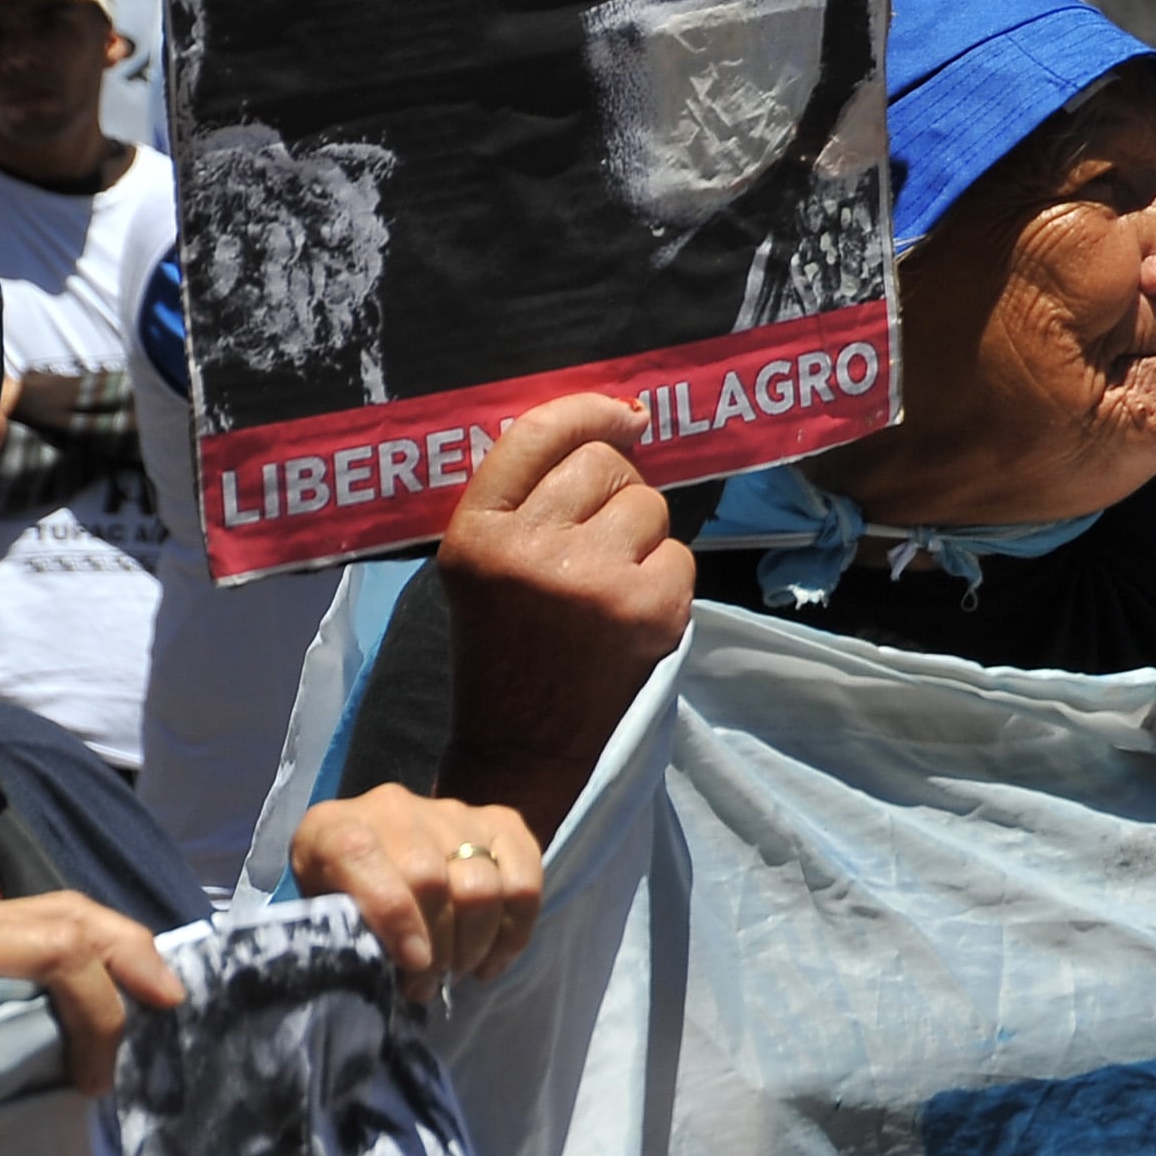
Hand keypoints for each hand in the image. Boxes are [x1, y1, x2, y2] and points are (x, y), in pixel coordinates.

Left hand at [0, 893, 178, 1094]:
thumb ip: (3, 1048)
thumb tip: (88, 1061)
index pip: (56, 949)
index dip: (100, 1009)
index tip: (100, 1080)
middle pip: (68, 913)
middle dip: (131, 956)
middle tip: (172, 1002)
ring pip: (62, 906)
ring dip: (120, 945)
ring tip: (156, 987)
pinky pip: (43, 922)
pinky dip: (91, 947)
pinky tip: (114, 977)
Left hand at [287, 788, 543, 1003]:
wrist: (373, 853)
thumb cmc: (339, 899)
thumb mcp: (316, 916)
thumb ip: (342, 933)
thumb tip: (387, 975)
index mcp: (333, 828)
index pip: (361, 856)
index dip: (392, 914)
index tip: (413, 964)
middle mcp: (394, 809)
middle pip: (430, 877)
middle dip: (437, 946)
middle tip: (428, 984)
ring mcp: (452, 812)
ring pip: (482, 883)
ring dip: (475, 943)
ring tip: (457, 970)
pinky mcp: (499, 821)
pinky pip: (524, 876)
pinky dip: (515, 928)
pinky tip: (493, 957)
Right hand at [434, 394, 692, 840]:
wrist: (522, 743)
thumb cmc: (506, 640)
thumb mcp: (484, 562)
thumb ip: (527, 495)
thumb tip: (621, 419)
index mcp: (475, 534)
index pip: (536, 435)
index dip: (587, 411)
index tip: (622, 414)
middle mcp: (529, 551)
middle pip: (605, 464)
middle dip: (614, 489)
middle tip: (594, 539)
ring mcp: (592, 580)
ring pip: (649, 506)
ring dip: (641, 536)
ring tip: (605, 583)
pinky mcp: (647, 610)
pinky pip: (679, 554)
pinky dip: (664, 579)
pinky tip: (629, 614)